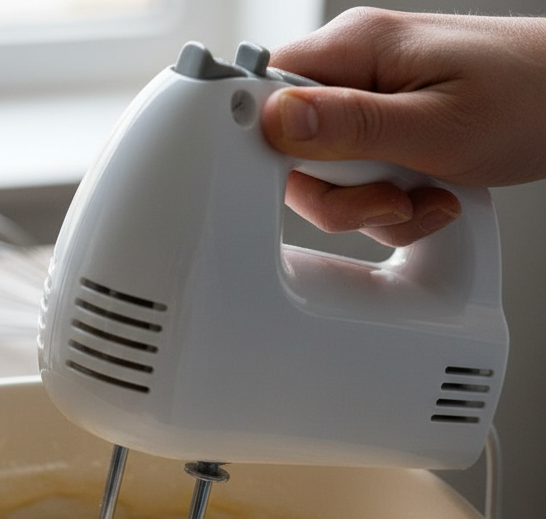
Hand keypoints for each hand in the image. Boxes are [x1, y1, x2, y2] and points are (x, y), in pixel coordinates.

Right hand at [260, 9, 545, 245]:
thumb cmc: (529, 98)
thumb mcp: (433, 125)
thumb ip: (347, 126)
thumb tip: (275, 121)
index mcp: (354, 48)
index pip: (263, 93)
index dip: (264, 145)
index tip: (295, 178)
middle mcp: (353, 70)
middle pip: (291, 151)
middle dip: (335, 193)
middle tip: (384, 198)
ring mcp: (367, 102)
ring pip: (323, 176)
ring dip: (368, 205)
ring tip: (419, 196)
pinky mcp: (383, 130)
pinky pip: (355, 181)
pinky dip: (386, 203)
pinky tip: (424, 194)